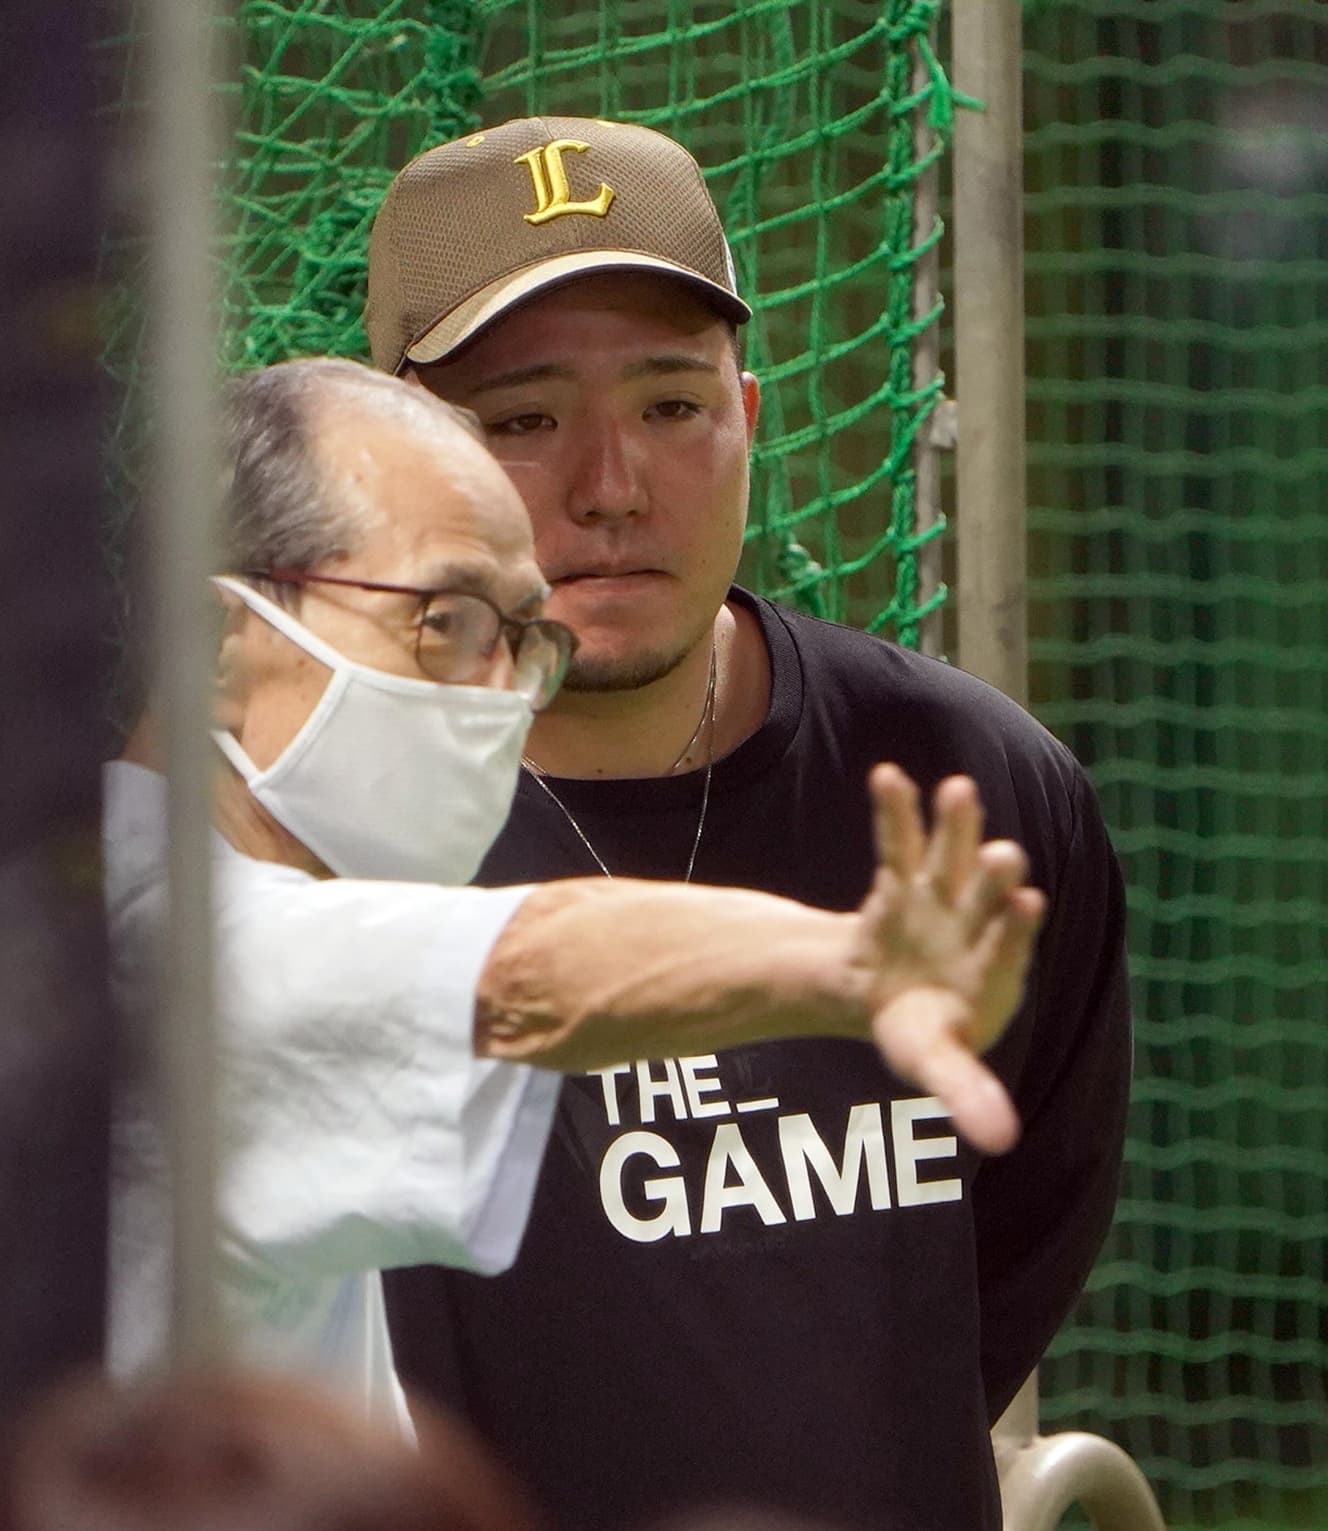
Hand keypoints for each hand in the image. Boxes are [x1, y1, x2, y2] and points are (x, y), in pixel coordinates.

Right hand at [850, 764, 1045, 1155]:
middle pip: (985, 895)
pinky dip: (895, 809)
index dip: (1014, 928)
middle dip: (992, 874)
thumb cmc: (925, 1031)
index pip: (1008, 948)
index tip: (1028, 902)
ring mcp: (939, 897)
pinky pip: (897, 841)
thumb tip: (1003, 1143)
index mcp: (992, 973)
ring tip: (958, 790)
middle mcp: (973, 925)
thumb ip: (968, 1093)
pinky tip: (887, 774)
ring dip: (955, 825)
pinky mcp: (902, 879)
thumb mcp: (938, 1064)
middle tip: (1007, 852)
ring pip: (949, 857)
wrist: (887, 993)